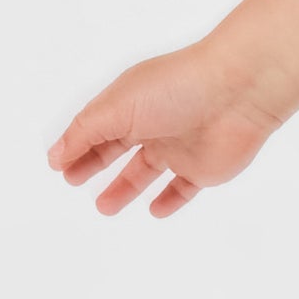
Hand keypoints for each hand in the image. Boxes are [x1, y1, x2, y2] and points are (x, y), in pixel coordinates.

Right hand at [44, 39, 288, 216]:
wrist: (241, 91)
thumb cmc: (177, 88)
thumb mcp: (116, 106)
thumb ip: (84, 132)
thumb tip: (57, 154)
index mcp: (133, 101)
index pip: (98, 126)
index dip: (76, 146)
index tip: (58, 165)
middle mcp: (157, 122)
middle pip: (119, 147)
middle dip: (95, 162)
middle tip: (72, 180)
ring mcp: (182, 145)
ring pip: (149, 170)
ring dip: (126, 187)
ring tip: (104, 206)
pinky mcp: (206, 167)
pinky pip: (186, 187)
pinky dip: (171, 200)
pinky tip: (156, 210)